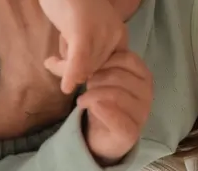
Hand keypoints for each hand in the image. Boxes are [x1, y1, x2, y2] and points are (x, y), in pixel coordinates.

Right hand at [27, 0, 126, 93]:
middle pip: (94, 70)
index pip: (109, 69)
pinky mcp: (84, 31)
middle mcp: (115, 33)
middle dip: (73, 71)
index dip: (90, 74)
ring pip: (83, 69)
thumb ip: (88, 51)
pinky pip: (79, 62)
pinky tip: (65, 86)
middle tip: (54, 61)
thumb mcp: (85, 30)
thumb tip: (80, 79)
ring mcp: (101, 32)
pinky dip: (70, 75)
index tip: (74, 73)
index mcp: (119, 33)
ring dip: (63, 69)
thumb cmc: (70, 2)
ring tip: (51, 60)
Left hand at [73, 50, 152, 165]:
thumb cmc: (104, 102)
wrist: (106, 137)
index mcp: (143, 76)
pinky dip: (97, 109)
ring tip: (82, 99)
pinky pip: (114, 117)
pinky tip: (86, 108)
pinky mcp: (131, 132)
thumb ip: (87, 66)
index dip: (105, 60)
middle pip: (119, 76)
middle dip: (96, 79)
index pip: (128, 58)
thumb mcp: (98, 80)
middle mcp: (147, 93)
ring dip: (92, 95)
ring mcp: (142, 113)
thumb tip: (50, 60)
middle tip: (85, 86)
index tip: (90, 69)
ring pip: (115, 95)